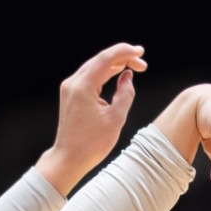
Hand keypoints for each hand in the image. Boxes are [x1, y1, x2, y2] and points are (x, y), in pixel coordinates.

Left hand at [37, 43, 144, 194]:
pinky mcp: (71, 94)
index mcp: (83, 87)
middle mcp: (73, 83)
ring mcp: (70, 88)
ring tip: (135, 67)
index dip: (124, 52)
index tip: (140, 51)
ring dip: (115, 65)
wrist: (69, 158)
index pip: (105, 59)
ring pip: (95, 67)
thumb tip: (127, 77)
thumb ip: (125, 93)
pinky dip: (105, 73)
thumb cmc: (91, 143)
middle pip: (100, 60)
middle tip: (142, 62)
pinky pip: (90, 77)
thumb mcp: (116, 119)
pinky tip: (118, 74)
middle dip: (122, 58)